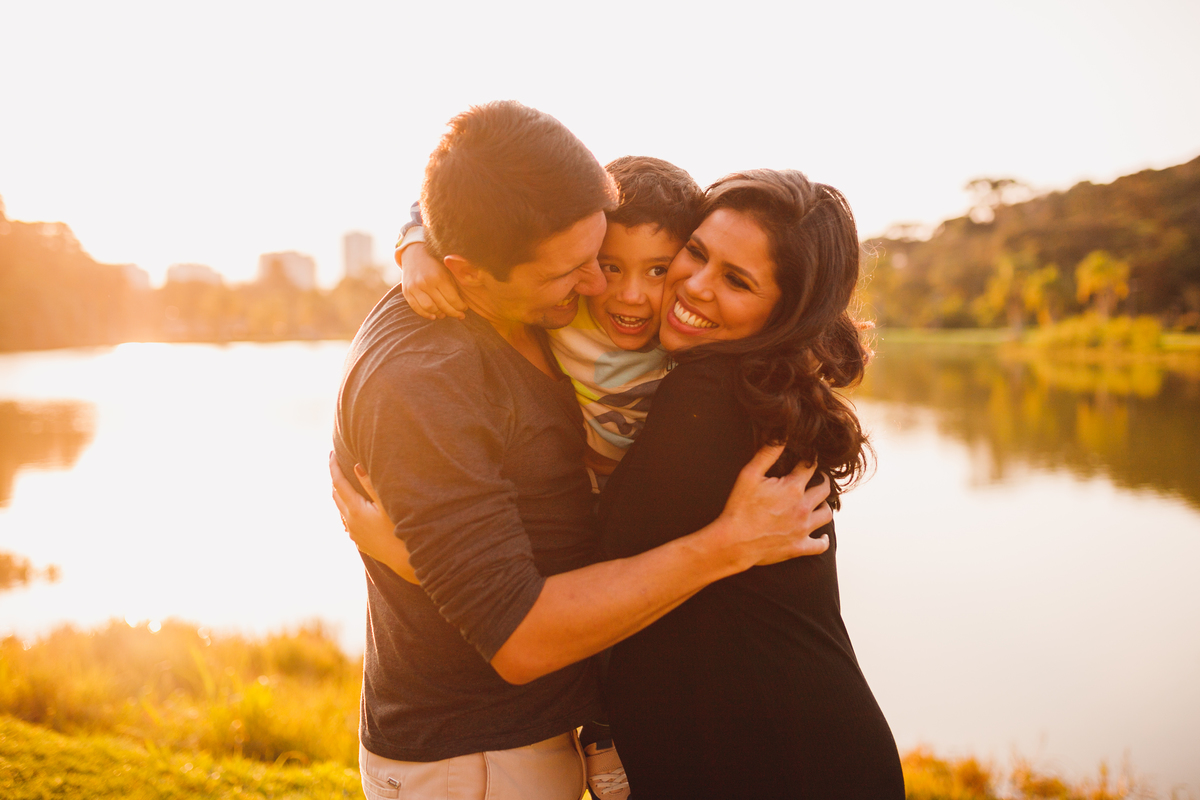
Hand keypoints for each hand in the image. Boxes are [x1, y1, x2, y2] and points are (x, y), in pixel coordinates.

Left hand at [329, 453, 417, 583]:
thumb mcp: (387, 504)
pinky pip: (347, 521)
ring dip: (341, 494)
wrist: (404, 560)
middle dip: (335, 479)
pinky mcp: (360, 541)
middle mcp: (350, 521)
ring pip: (341, 509)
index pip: (338, 483)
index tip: (331, 453)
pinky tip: (354, 509)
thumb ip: (370, 485)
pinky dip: (347, 509)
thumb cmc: (399, 529)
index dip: (334, 467)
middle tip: (337, 464)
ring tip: (345, 483)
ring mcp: (353, 533)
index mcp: (355, 509)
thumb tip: (356, 467)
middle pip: (336, 495)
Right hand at [401, 243, 467, 319]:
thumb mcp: (448, 269)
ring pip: (429, 308)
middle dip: (453, 313)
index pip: (453, 299)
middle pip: (442, 306)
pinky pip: (416, 308)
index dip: (460, 306)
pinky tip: (433, 316)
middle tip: (459, 315)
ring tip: (445, 314)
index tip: (465, 308)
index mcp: (439, 277)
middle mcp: (426, 283)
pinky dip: (425, 314)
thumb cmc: (435, 262)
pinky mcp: (406, 291)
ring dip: (439, 314)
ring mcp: (415, 287)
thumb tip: (464, 303)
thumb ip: (455, 284)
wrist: (414, 252)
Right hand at [716, 443, 832, 568]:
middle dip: (822, 481)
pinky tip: (822, 536)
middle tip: (817, 478)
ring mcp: (803, 529)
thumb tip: (781, 436)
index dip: (809, 460)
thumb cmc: (739, 508)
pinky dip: (823, 540)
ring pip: (827, 514)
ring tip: (818, 503)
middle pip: (824, 489)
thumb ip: (767, 454)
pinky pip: (820, 545)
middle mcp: (803, 508)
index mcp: (793, 488)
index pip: (810, 467)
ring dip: (824, 506)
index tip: (808, 458)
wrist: (734, 543)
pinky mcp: (799, 547)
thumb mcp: (749, 475)